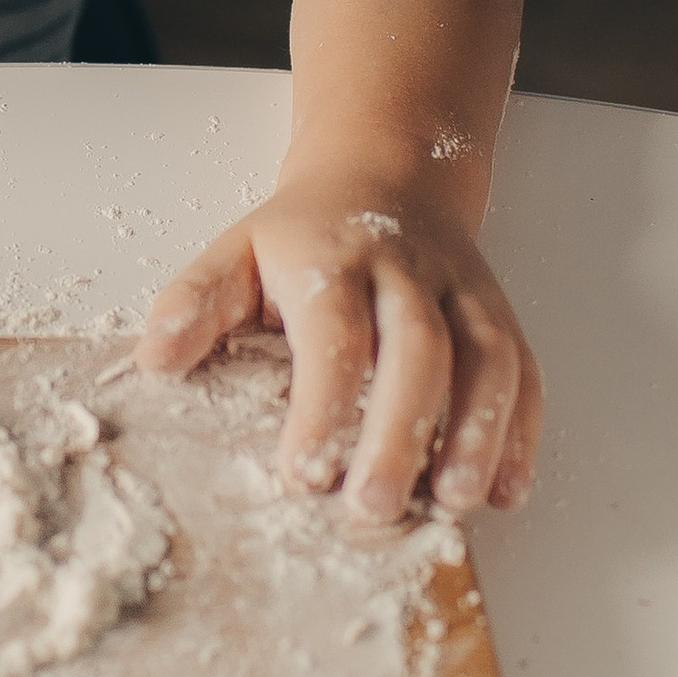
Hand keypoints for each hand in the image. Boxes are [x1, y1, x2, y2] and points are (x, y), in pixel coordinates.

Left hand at [137, 181, 540, 523]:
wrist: (388, 170)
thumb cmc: (305, 233)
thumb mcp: (236, 250)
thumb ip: (194, 303)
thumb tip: (154, 361)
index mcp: (333, 258)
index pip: (334, 332)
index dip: (322, 405)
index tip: (302, 475)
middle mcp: (407, 272)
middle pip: (418, 348)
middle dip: (401, 431)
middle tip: (375, 506)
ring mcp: (462, 292)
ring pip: (487, 356)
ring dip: (479, 433)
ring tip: (457, 502)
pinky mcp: (499, 314)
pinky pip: (523, 370)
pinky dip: (521, 430)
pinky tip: (507, 489)